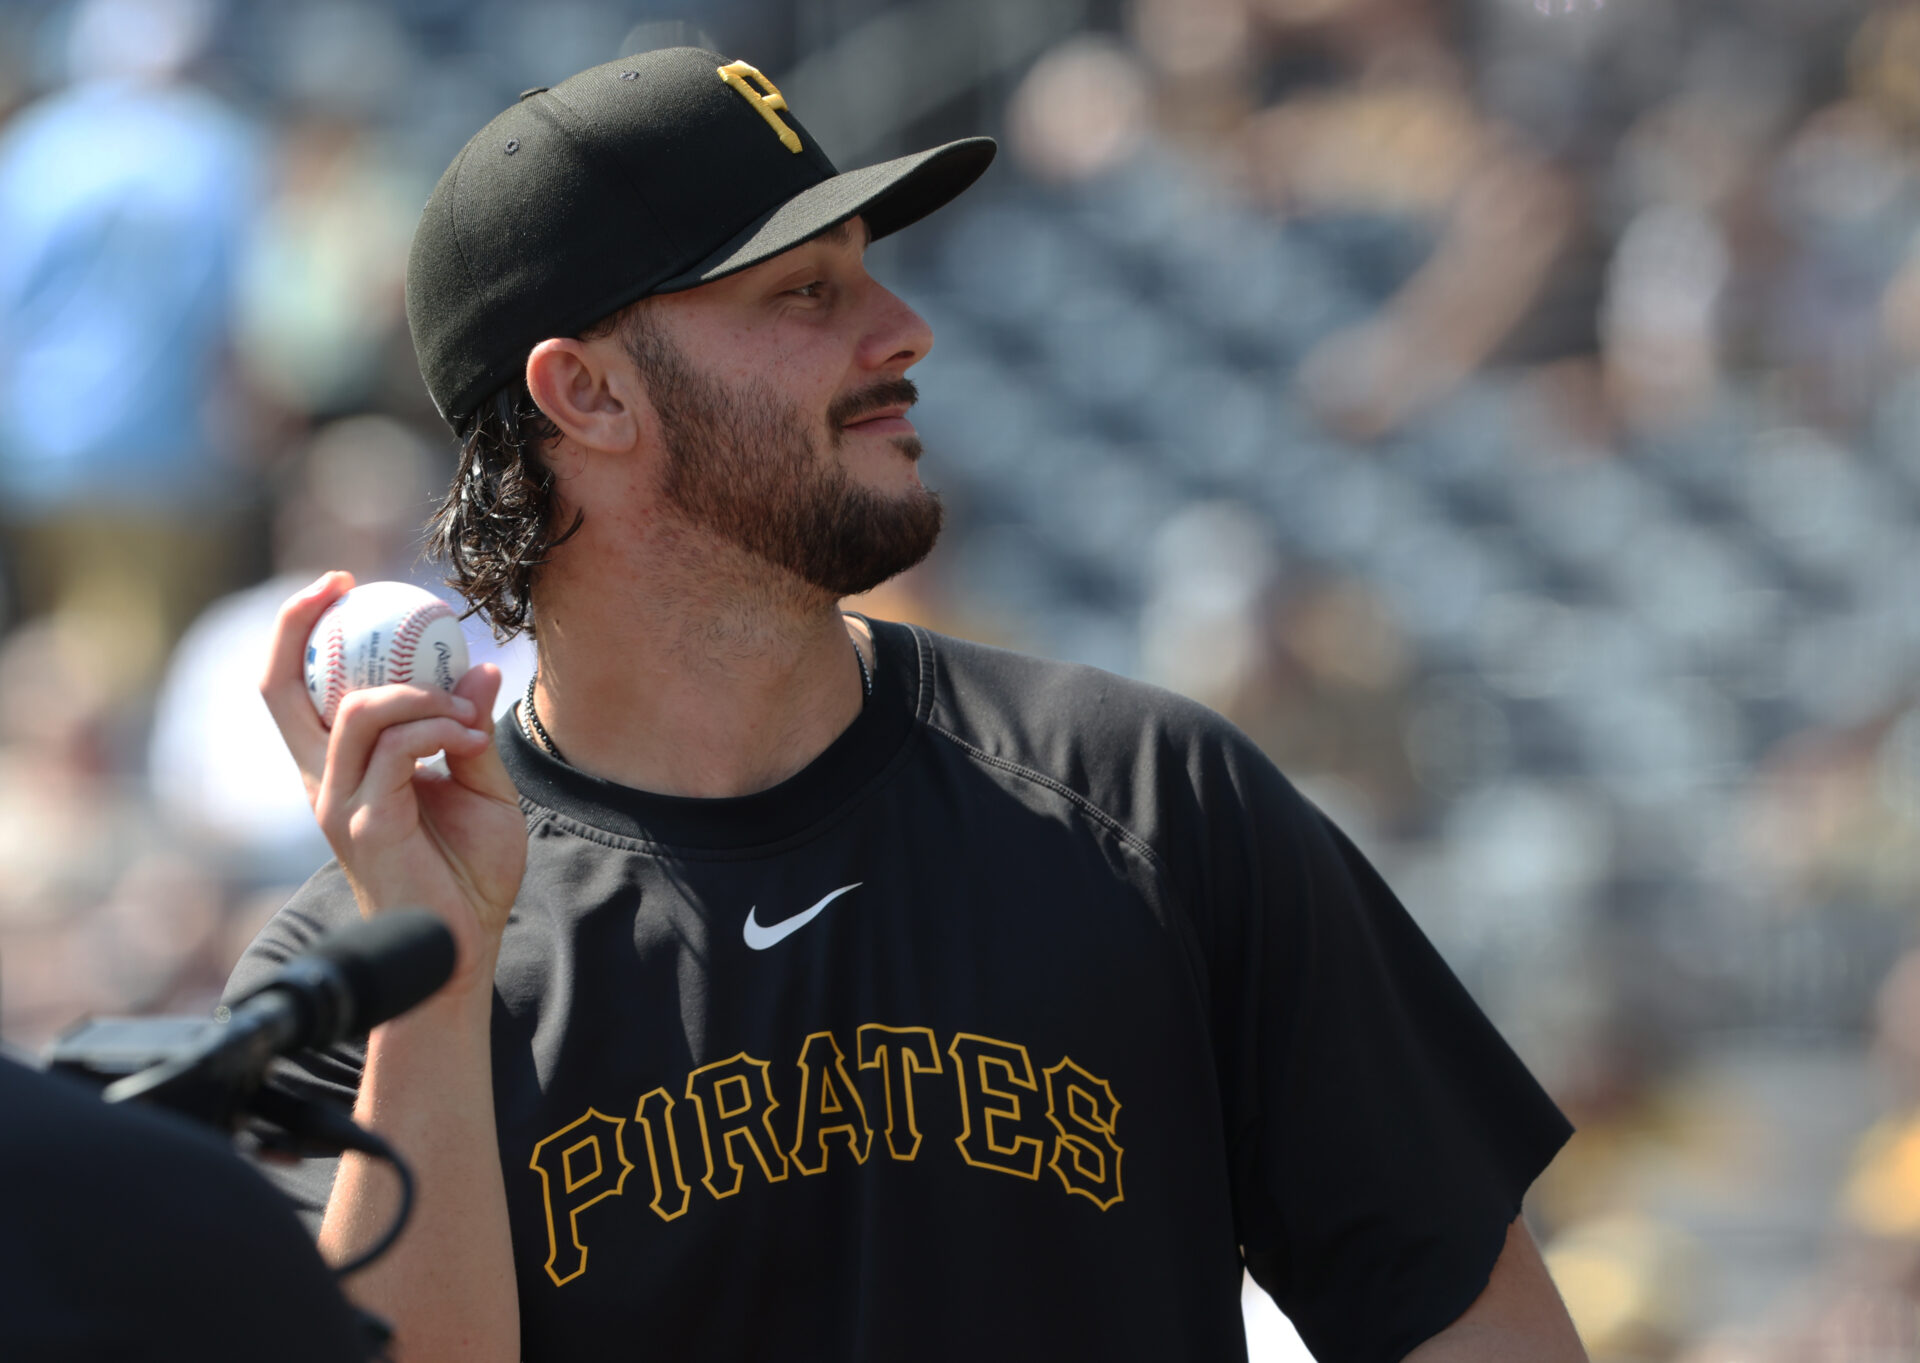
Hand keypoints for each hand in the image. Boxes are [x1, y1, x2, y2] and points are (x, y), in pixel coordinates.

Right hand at [261, 572, 526, 991]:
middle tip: (350, 587)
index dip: (301, 630)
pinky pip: (399, 750)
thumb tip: (481, 669)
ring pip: (361, 711)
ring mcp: (338, 802)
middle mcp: (324, 781)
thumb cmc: (468, 873)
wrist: (466, 946)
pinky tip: (471, 743)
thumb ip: (471, 729)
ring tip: (467, 716)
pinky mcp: (365, 824)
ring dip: (423, 695)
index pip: (295, 689)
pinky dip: (440, 730)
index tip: (340, 585)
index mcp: (341, 768)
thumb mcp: (480, 788)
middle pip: (280, 689)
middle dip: (300, 624)